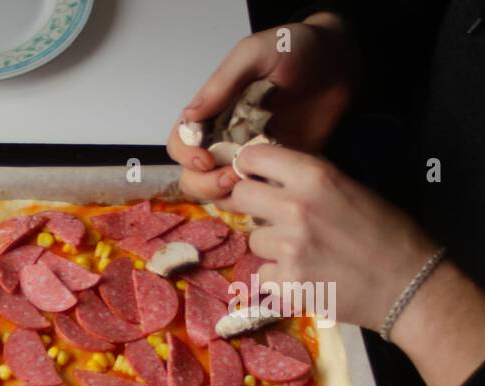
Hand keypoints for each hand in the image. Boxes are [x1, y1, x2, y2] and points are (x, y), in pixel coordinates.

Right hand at [167, 13, 356, 199]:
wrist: (339, 61)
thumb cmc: (295, 50)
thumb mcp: (254, 54)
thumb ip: (222, 83)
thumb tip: (189, 117)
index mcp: (212, 112)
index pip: (182, 142)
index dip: (186, 156)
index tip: (206, 159)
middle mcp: (224, 138)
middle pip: (193, 175)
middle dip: (204, 184)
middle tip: (231, 179)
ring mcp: (249, 156)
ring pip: (219, 190)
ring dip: (227, 195)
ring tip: (252, 182)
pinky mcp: (274, 168)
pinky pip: (256, 193)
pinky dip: (256, 199)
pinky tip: (271, 188)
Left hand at [225, 145, 484, 385]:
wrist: (408, 283)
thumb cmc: (386, 234)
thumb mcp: (349, 189)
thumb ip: (307, 181)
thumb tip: (267, 178)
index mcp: (316, 176)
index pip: (254, 158)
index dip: (248, 167)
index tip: (252, 176)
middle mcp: (296, 207)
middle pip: (240, 196)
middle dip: (251, 205)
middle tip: (271, 216)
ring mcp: (288, 246)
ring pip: (253, 239)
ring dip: (271, 246)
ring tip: (305, 252)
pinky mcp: (286, 281)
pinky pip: (263, 273)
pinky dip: (279, 277)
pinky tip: (306, 275)